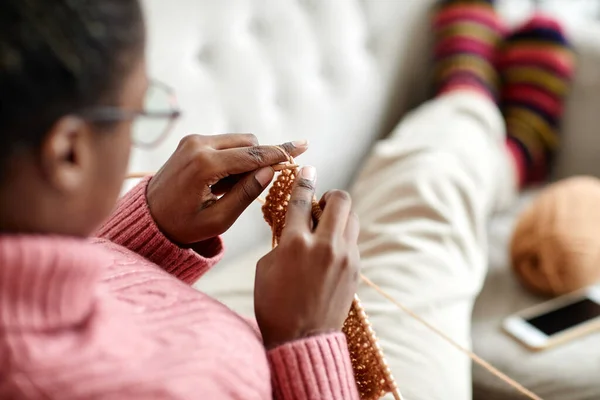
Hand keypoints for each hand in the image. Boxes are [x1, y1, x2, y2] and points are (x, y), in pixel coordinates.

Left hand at [146, 134, 307, 244]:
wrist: (149, 217)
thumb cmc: (183, 225)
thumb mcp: (218, 219)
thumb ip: (246, 194)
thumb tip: (270, 172)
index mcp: (204, 165)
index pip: (252, 155)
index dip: (279, 153)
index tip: (302, 147)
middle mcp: (198, 144)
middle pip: (249, 142)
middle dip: (260, 160)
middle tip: (256, 186)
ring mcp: (193, 140)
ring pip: (239, 140)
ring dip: (246, 159)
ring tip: (230, 188)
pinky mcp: (191, 141)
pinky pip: (225, 143)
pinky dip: (232, 158)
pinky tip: (222, 181)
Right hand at [254, 166, 360, 347]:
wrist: (301, 339)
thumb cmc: (274, 305)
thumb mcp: (265, 267)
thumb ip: (281, 240)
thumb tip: (294, 225)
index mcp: (295, 243)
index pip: (302, 200)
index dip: (304, 180)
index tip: (306, 169)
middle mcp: (324, 245)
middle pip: (340, 199)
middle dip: (330, 194)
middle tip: (320, 204)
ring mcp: (345, 257)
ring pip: (352, 217)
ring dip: (340, 214)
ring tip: (327, 225)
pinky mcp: (355, 268)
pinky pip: (353, 239)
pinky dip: (343, 236)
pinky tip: (330, 248)